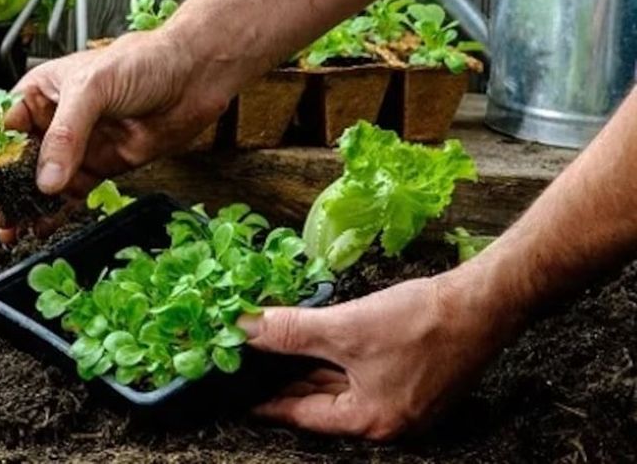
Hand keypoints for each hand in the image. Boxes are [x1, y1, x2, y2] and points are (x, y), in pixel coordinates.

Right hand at [0, 29, 231, 241]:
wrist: (193, 76)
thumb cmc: (143, 62)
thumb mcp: (93, 87)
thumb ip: (66, 134)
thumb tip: (46, 179)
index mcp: (41, 93)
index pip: (4, 128)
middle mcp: (55, 121)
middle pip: (18, 161)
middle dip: (6, 189)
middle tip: (1, 215)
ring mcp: (78, 147)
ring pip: (42, 183)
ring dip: (26, 206)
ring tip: (13, 229)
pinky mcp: (101, 167)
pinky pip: (71, 194)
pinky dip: (55, 213)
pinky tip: (41, 227)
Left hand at [237, 274, 517, 439]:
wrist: (484, 302)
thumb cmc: (422, 322)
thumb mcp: (345, 328)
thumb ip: (291, 332)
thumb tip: (245, 330)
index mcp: (370, 421)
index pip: (302, 415)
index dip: (267, 401)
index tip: (238, 393)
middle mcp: (387, 421)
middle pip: (321, 403)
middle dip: (285, 383)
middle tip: (248, 368)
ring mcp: (403, 402)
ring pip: (341, 387)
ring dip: (309, 369)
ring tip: (273, 353)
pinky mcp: (413, 379)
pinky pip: (361, 375)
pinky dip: (336, 360)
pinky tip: (317, 341)